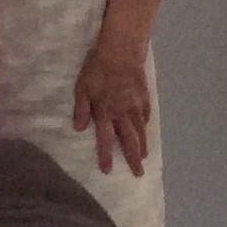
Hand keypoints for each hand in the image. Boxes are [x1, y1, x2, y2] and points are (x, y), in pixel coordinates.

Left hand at [72, 42, 151, 175]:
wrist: (121, 53)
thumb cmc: (97, 69)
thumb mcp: (82, 88)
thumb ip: (81, 109)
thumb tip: (79, 129)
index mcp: (105, 113)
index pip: (105, 140)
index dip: (106, 156)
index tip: (107, 171)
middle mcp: (122, 114)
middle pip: (129, 141)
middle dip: (132, 159)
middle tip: (138, 173)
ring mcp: (136, 106)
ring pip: (140, 131)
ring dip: (143, 146)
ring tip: (144, 157)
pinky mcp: (144, 97)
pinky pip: (146, 115)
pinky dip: (146, 125)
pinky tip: (147, 130)